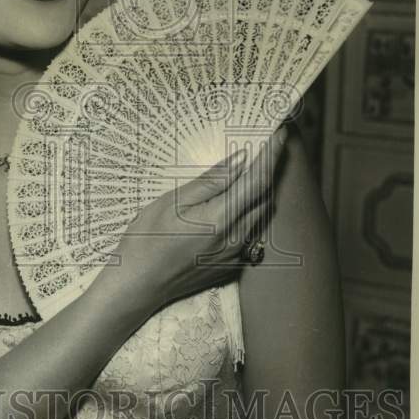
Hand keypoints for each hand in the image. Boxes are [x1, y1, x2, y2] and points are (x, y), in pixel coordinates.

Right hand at [96, 127, 288, 318]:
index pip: (258, 180)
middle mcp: (236, 237)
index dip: (272, 155)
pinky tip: (235, 202)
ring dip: (261, 190)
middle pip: (265, 197)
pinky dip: (249, 211)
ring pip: (260, 214)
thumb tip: (240, 159)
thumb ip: (211, 182)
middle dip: (270, 170)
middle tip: (266, 146)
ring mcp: (235, 254)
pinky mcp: (230, 265)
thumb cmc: (147, 239)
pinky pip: (250, 231)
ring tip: (251, 169)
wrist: (138, 284)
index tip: (280, 133)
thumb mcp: (173, 201)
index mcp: (222, 218)